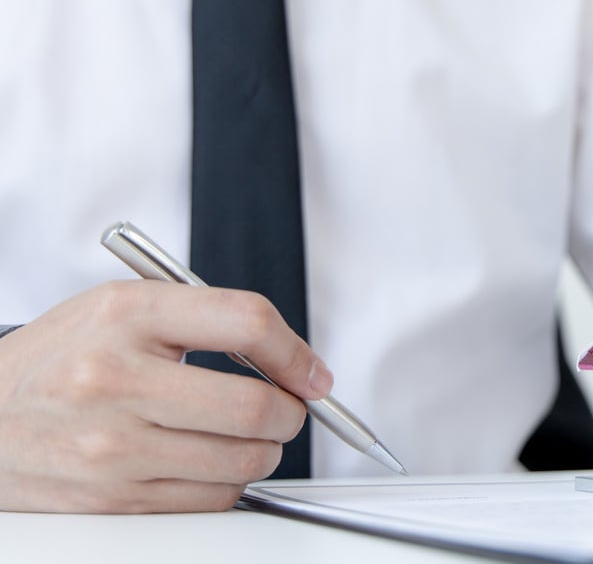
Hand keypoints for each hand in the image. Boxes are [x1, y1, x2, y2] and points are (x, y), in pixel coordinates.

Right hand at [0, 281, 332, 512]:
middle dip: (290, 413)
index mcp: (127, 315)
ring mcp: (112, 445)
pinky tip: (203, 461)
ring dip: (262, 452)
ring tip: (241, 435)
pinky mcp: (113, 498)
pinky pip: (212, 499)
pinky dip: (226, 483)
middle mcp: (115, 378)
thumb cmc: (64, 360)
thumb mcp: (124, 309)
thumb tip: (295, 364)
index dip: (296, 353)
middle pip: (256, 406)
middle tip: (286, 409)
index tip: (312, 374)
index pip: (247, 322)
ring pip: (243, 461)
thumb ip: (209, 317)